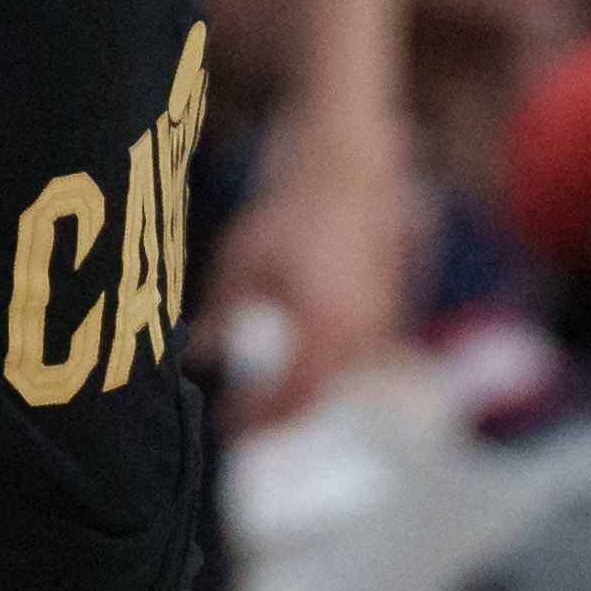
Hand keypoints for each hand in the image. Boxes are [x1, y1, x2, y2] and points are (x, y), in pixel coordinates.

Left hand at [201, 116, 408, 426]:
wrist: (349, 161)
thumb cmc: (291, 204)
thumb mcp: (244, 258)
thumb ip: (222, 314)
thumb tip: (196, 355)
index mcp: (324, 328)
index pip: (288, 399)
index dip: (256, 420)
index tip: (226, 429)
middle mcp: (360, 334)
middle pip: (317, 398)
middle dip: (280, 416)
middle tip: (246, 423)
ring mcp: (382, 320)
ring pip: (341, 378)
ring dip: (306, 392)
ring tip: (269, 396)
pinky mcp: (394, 303)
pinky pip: (360, 354)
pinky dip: (330, 365)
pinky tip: (305, 358)